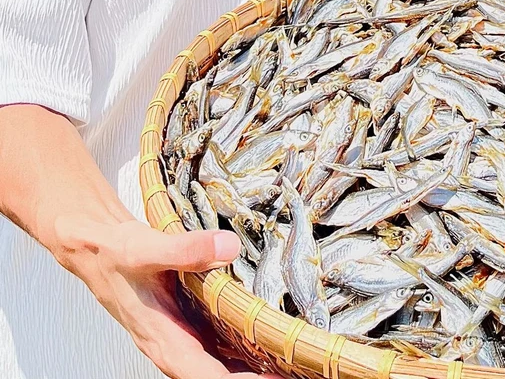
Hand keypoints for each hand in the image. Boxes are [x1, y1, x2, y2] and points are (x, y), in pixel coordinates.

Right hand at [57, 216, 284, 378]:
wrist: (98, 248)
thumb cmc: (115, 254)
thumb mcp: (147, 248)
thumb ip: (187, 249)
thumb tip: (229, 247)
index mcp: (163, 339)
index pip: (204, 376)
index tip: (272, 378)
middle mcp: (174, 345)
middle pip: (218, 375)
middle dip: (255, 376)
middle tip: (296, 369)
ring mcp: (181, 336)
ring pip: (220, 362)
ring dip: (252, 365)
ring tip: (292, 361)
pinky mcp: (187, 323)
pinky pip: (219, 343)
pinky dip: (243, 346)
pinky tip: (268, 339)